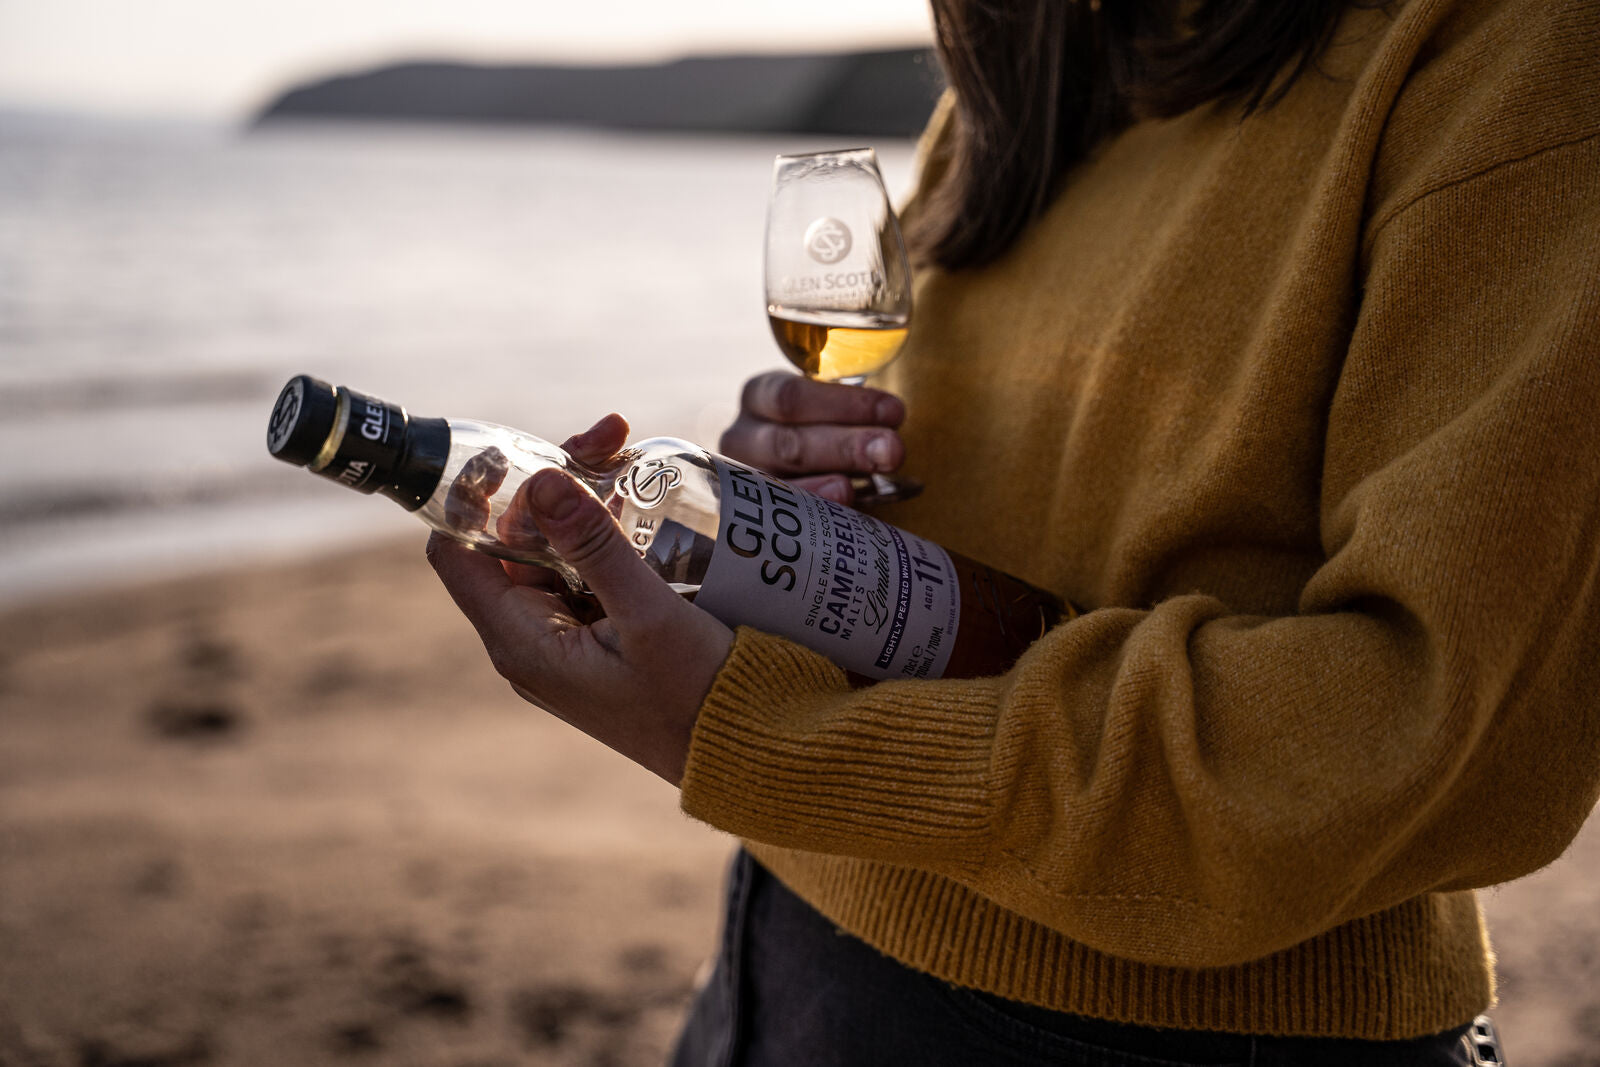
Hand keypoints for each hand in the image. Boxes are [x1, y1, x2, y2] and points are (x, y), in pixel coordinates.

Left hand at [426, 415, 734, 784]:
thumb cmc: (700, 699)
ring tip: (627, 453)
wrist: (750, 756)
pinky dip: (607, 533)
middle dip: (550, 483)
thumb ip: (596, 546)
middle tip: (610, 436)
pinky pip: (588, 573)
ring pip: (554, 552)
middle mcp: (533, 642)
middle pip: (513, 541)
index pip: (458, 552)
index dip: (474, 496)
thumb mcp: (649, 615)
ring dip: (583, 502)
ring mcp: (568, 642)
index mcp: (523, 641)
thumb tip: (541, 479)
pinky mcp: (603, 640)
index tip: (518, 449)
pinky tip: (644, 501)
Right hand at [719, 371, 905, 504]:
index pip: (792, 396)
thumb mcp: (828, 414)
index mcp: (760, 396)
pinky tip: (842, 503)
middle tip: (893, 451)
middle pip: (788, 443)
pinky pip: (778, 517)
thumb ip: (852, 418)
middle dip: (845, 446)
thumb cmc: (819, 434)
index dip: (844, 405)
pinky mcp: (750, 516)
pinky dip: (813, 511)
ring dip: (827, 484)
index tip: (894, 412)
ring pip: (780, 483)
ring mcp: (741, 481)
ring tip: (864, 483)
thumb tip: (889, 443)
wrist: (794, 478)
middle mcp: (742, 437)